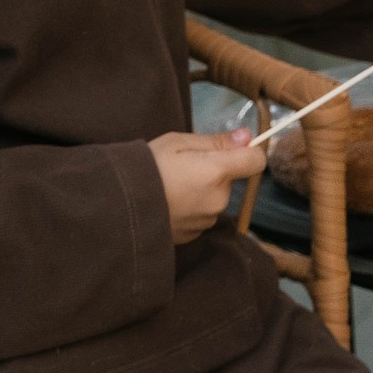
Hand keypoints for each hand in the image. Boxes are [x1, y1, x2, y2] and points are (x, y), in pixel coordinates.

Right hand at [147, 129, 267, 244]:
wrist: (117, 209)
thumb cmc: (145, 168)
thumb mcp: (176, 143)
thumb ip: (215, 141)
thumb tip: (247, 137)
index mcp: (217, 172)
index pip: (256, 161)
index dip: (247, 152)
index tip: (231, 149)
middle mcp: (218, 199)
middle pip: (230, 180)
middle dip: (213, 172)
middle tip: (181, 167)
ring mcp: (206, 220)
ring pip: (214, 199)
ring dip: (201, 192)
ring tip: (170, 187)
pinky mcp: (193, 236)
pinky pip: (201, 216)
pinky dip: (190, 209)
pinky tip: (168, 204)